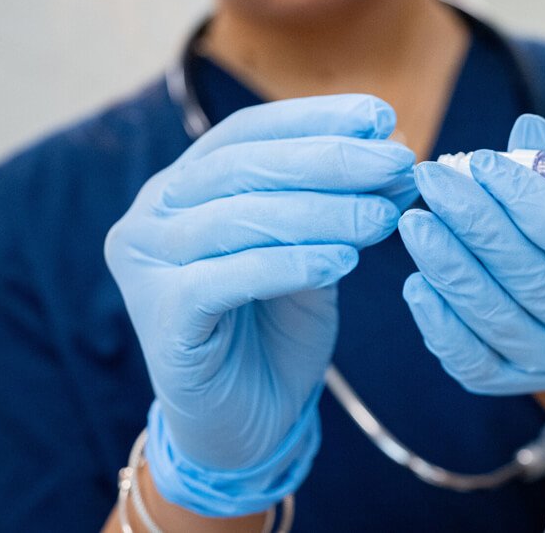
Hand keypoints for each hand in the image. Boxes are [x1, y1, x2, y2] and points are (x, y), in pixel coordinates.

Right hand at [105, 95, 414, 513]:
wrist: (246, 427)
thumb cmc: (276, 330)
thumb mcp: (315, 252)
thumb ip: (340, 204)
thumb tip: (396, 150)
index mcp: (181, 185)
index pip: (248, 132)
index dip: (315, 119)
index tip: (382, 117)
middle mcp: (151, 215)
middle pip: (243, 168)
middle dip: (330, 160)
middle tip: (398, 162)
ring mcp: (146, 265)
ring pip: (237, 219)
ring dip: (321, 212)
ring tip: (384, 216)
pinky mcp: (161, 317)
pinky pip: (227, 277)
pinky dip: (288, 264)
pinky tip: (343, 261)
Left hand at [400, 114, 544, 394]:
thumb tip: (523, 130)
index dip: (531, 204)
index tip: (483, 162)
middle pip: (534, 281)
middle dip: (476, 226)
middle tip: (432, 180)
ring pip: (498, 321)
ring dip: (449, 268)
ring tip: (415, 222)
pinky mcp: (520, 383)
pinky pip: (474, 364)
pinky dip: (440, 325)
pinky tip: (418, 282)